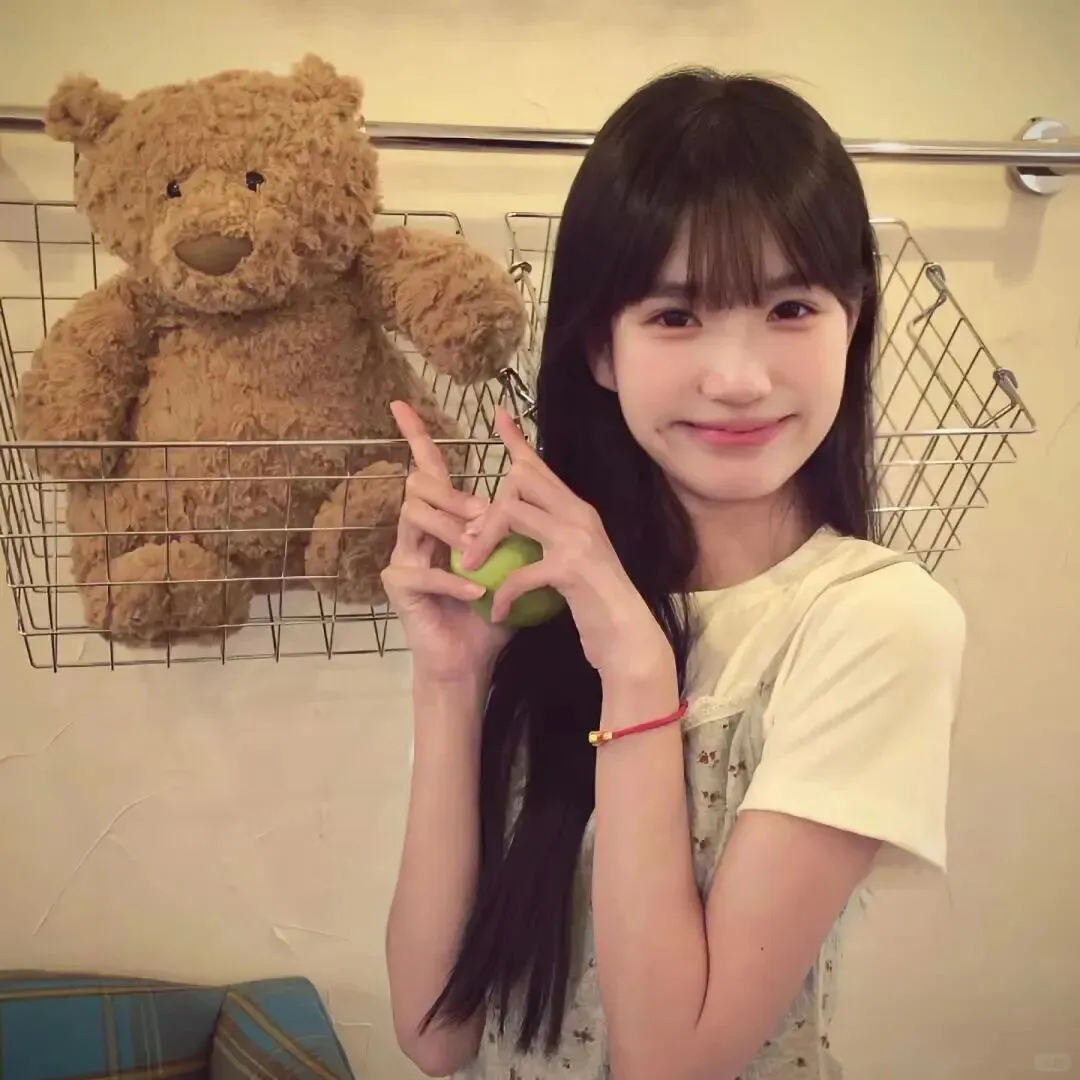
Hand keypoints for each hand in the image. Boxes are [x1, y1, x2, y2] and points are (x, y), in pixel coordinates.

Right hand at [382, 400, 511, 685]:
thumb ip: (515, 528)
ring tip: (479, 551)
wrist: (470, 659)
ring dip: (453, 529)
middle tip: (484, 515)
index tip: (401, 402)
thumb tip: (539, 488)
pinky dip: (455, 580)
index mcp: (440, 522)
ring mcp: (402, 556)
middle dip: (453, 493)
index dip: (415, 436)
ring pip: (414, 514)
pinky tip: (477, 592)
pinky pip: (424, 570)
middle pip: (418, 484)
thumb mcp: (509, 561)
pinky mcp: (398, 585)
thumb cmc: (488, 612)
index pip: (427, 470)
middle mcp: (415, 533)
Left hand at [457, 407, 673, 682]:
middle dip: (486, 507)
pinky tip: (497, 614)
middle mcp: (579, 515)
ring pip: (514, 512)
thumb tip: (515, 524)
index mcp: (578, 511)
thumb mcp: (572, 561)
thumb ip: (550, 538)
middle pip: (520, 479)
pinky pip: (520, 570)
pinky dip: (503, 594)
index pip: (541, 467)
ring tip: (471, 568)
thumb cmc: (597, 605)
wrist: (629, 640)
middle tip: (469, 541)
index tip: (498, 415)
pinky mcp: (571, 568)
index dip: (516, 441)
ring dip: (484, 542)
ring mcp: (578, 538)